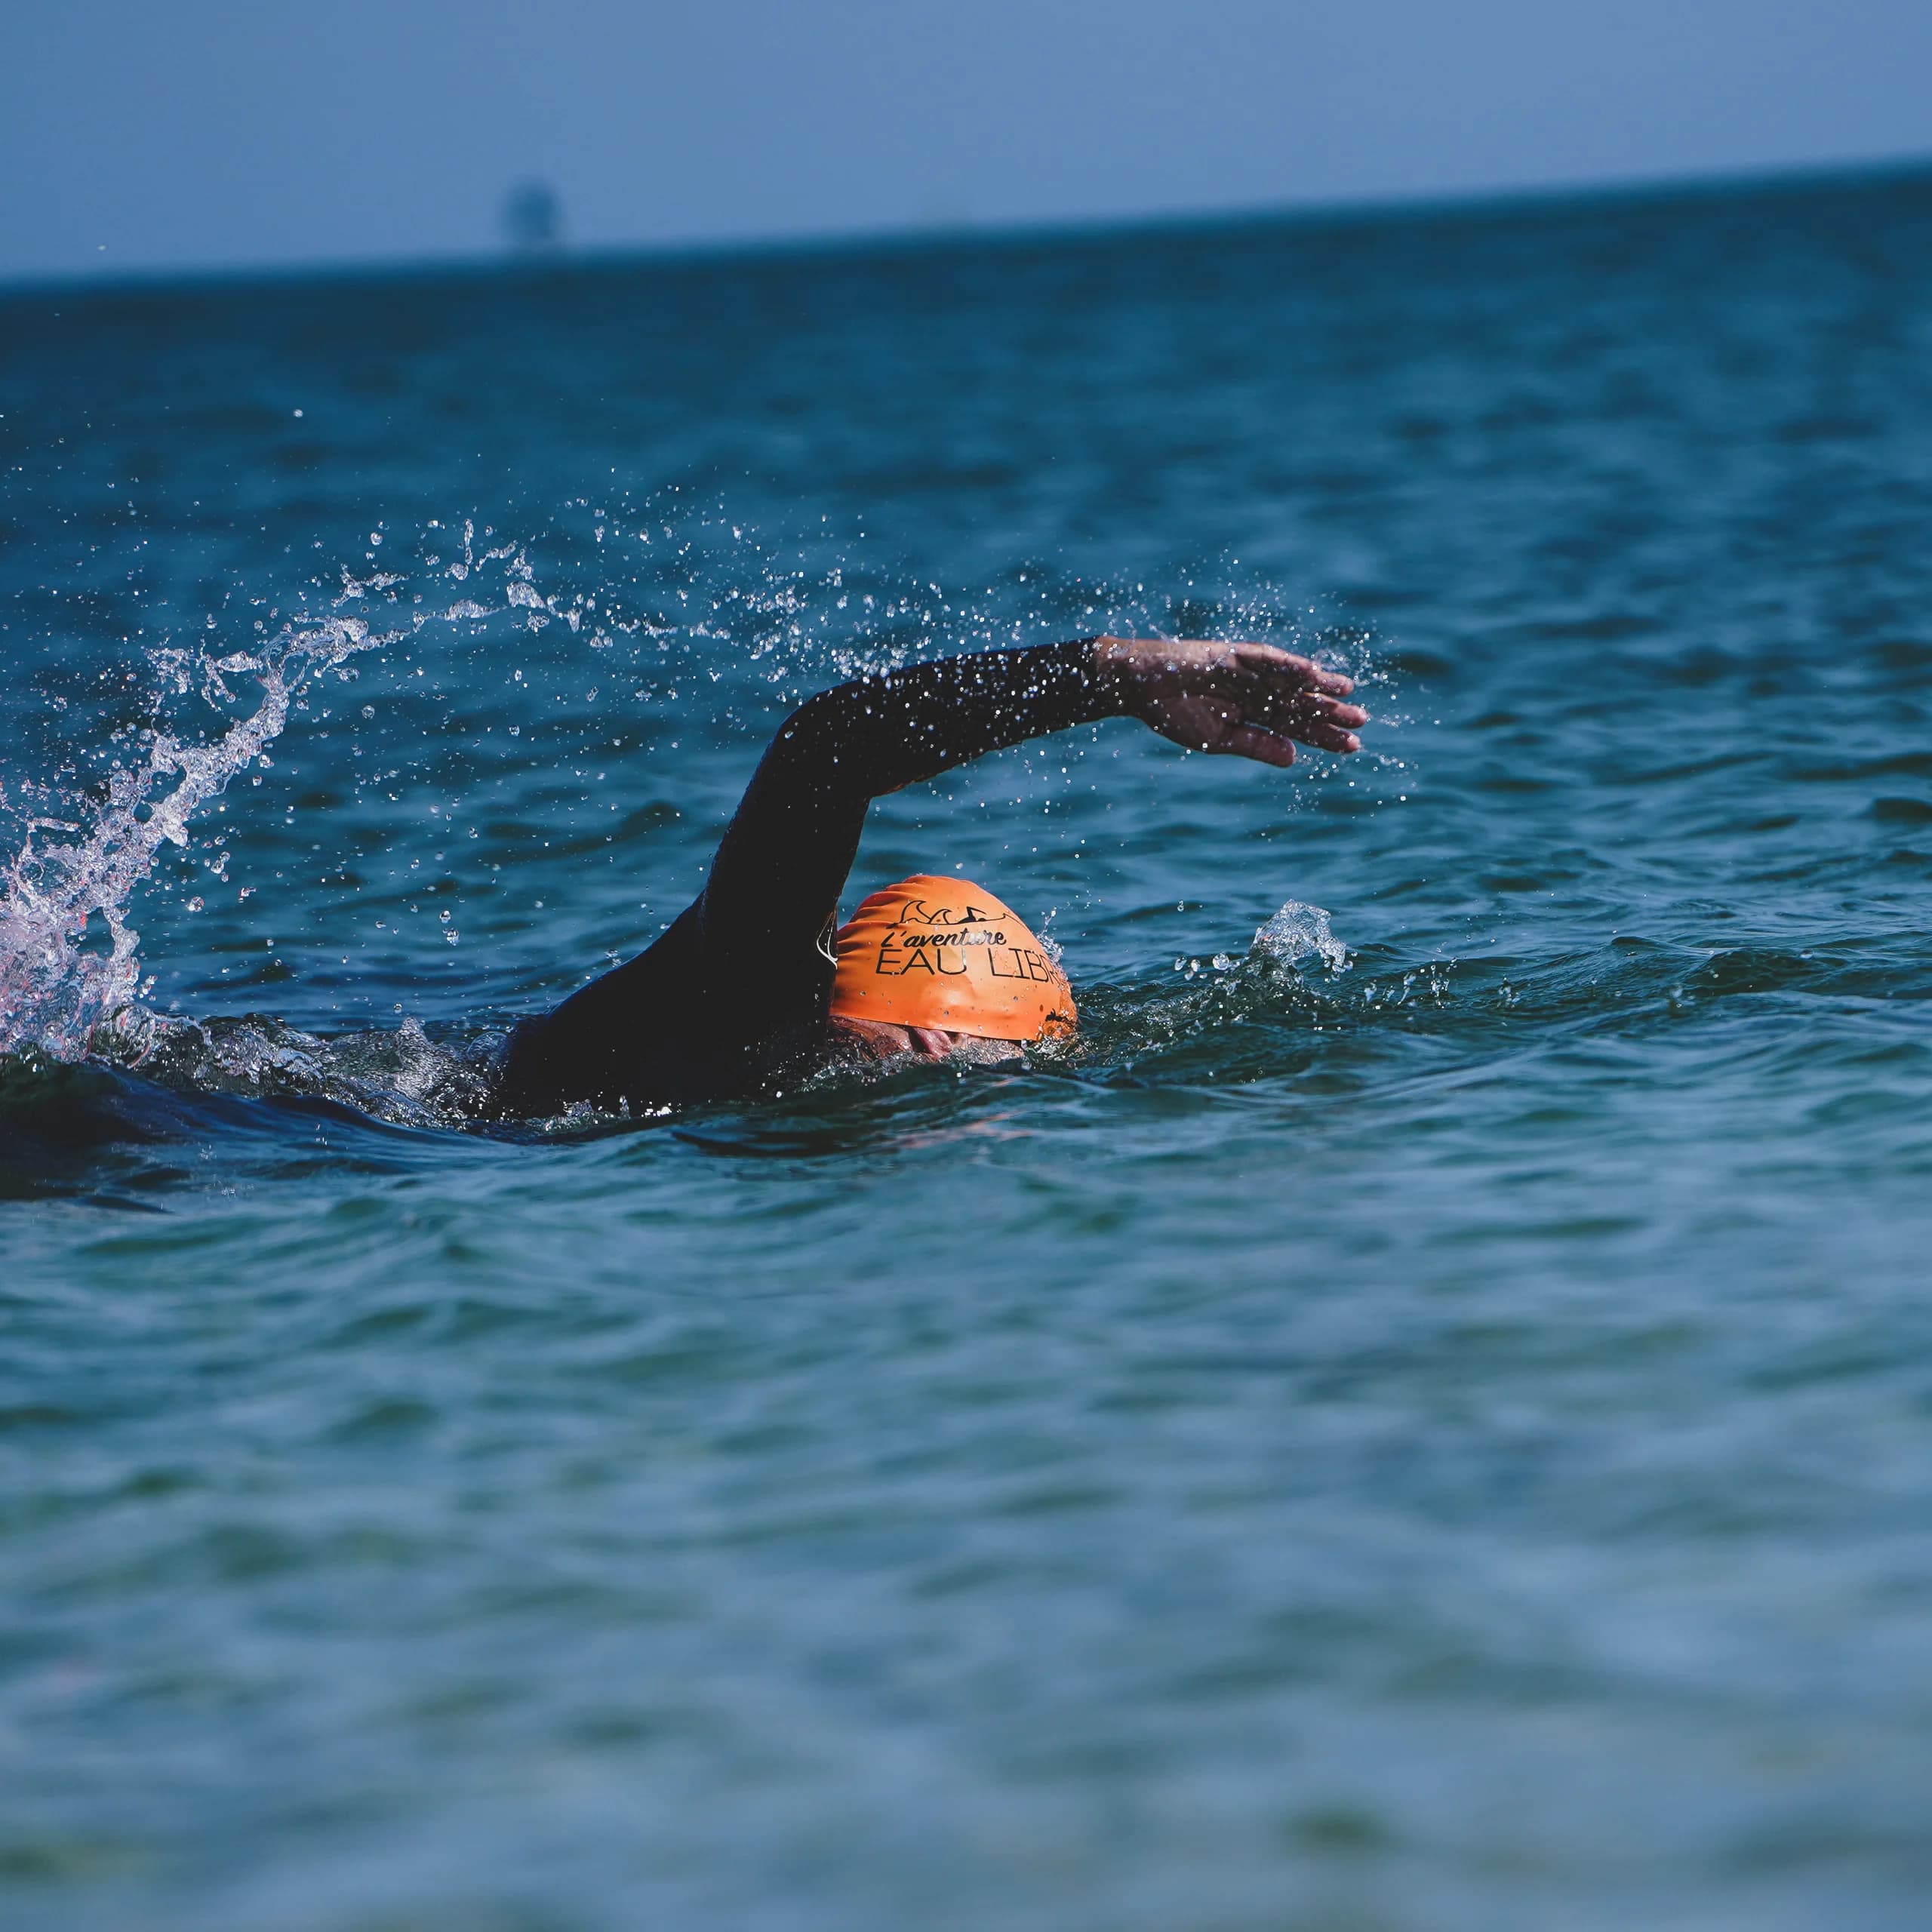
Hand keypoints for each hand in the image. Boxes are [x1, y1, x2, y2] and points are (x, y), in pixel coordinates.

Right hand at [1093, 637, 1366, 767]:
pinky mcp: (1236, 655)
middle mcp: (1258, 691)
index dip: (1323, 737)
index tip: (1352, 747)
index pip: (1297, 727)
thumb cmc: (1174, 712)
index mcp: (1254, 713)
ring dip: (1319, 685)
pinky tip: (1312, 675)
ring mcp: (1249, 672)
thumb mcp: (1219, 738)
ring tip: (1348, 692)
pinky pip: (1268, 660)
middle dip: (1330, 712)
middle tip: (1362, 720)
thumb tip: (1293, 758)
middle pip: (1302, 703)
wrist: (1141, 686)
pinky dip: (1288, 667)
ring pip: (1292, 681)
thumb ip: (1256, 745)